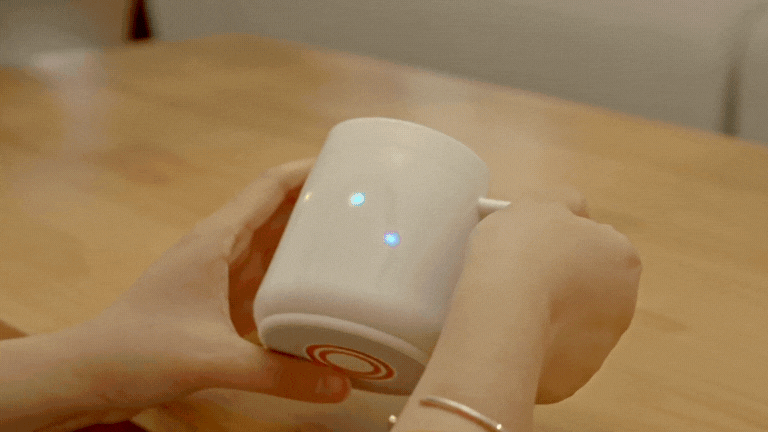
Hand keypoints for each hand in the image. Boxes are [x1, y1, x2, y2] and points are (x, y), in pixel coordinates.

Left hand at [71, 158, 349, 421]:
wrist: (89, 374)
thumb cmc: (139, 350)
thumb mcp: (213, 358)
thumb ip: (278, 372)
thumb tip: (339, 384)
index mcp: (216, 240)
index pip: (269, 188)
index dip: (307, 172)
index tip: (347, 165)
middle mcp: (219, 250)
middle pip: (276, 213)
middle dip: (317, 205)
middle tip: (365, 209)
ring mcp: (218, 277)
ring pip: (271, 247)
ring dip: (305, 241)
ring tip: (352, 243)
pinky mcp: (217, 303)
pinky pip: (265, 280)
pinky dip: (292, 279)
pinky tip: (316, 292)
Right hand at [471, 199, 640, 403]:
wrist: (503, 315)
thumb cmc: (521, 250)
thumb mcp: (540, 203)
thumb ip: (565, 203)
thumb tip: (576, 210)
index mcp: (622, 257)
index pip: (595, 245)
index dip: (560, 244)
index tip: (531, 246)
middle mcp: (623, 304)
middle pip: (586, 288)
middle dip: (558, 284)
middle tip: (517, 277)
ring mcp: (599, 347)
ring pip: (568, 326)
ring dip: (545, 318)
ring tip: (506, 309)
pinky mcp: (572, 379)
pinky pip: (549, 358)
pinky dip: (532, 350)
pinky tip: (507, 336)